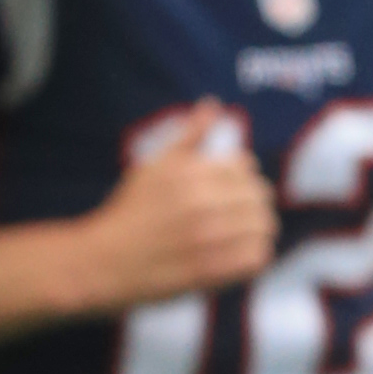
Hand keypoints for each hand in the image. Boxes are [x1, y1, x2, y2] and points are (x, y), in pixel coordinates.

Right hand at [72, 107, 275, 309]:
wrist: (108, 260)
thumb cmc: (133, 209)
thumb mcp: (155, 164)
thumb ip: (190, 134)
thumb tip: (214, 103)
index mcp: (189, 174)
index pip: (245, 168)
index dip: (242, 177)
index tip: (229, 188)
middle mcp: (201, 203)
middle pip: (260, 195)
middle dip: (253, 200)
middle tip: (237, 210)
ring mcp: (209, 238)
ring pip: (264, 225)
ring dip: (258, 226)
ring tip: (241, 230)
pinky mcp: (213, 270)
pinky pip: (258, 257)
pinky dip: (255, 253)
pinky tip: (238, 251)